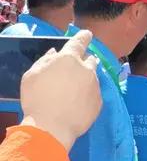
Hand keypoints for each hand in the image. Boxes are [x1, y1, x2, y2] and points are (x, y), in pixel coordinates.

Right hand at [19, 30, 100, 150]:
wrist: (52, 126)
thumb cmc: (37, 97)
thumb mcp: (32, 74)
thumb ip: (45, 60)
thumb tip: (55, 53)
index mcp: (69, 59)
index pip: (79, 42)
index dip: (83, 36)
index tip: (88, 34)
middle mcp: (86, 70)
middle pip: (90, 60)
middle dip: (85, 60)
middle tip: (77, 67)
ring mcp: (95, 86)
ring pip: (93, 77)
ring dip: (86, 78)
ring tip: (75, 88)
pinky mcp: (99, 102)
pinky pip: (94, 93)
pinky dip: (88, 94)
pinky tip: (78, 102)